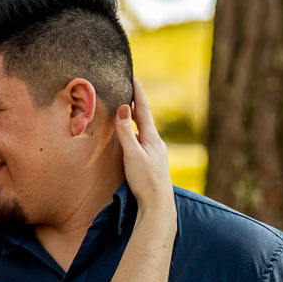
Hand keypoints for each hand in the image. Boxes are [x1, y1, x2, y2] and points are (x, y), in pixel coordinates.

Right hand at [115, 77, 173, 209]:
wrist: (158, 205)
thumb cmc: (145, 181)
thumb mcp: (132, 155)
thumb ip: (126, 132)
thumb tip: (124, 107)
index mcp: (152, 138)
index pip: (143, 109)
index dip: (138, 92)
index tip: (133, 76)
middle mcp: (156, 142)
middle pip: (144, 117)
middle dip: (135, 103)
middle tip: (127, 89)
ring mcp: (155, 152)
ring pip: (142, 129)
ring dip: (134, 118)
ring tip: (126, 109)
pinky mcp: (152, 162)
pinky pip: (141, 140)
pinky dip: (134, 132)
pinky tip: (130, 138)